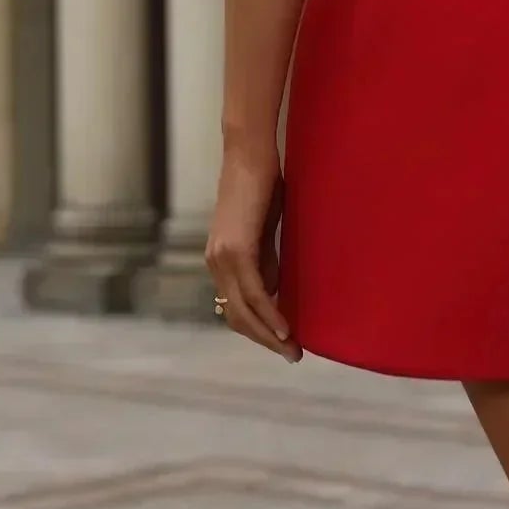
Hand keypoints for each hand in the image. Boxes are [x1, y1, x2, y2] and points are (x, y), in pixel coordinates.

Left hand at [206, 143, 300, 362]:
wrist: (250, 153)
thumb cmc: (262, 183)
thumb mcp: (264, 229)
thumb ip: (265, 259)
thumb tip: (273, 290)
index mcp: (220, 259)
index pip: (235, 307)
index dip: (257, 329)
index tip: (281, 343)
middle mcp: (216, 263)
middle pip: (237, 317)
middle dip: (265, 339)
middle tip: (291, 354)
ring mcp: (223, 257)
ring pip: (244, 310)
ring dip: (269, 334)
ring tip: (292, 349)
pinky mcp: (236, 249)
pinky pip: (254, 293)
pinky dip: (270, 314)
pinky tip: (285, 328)